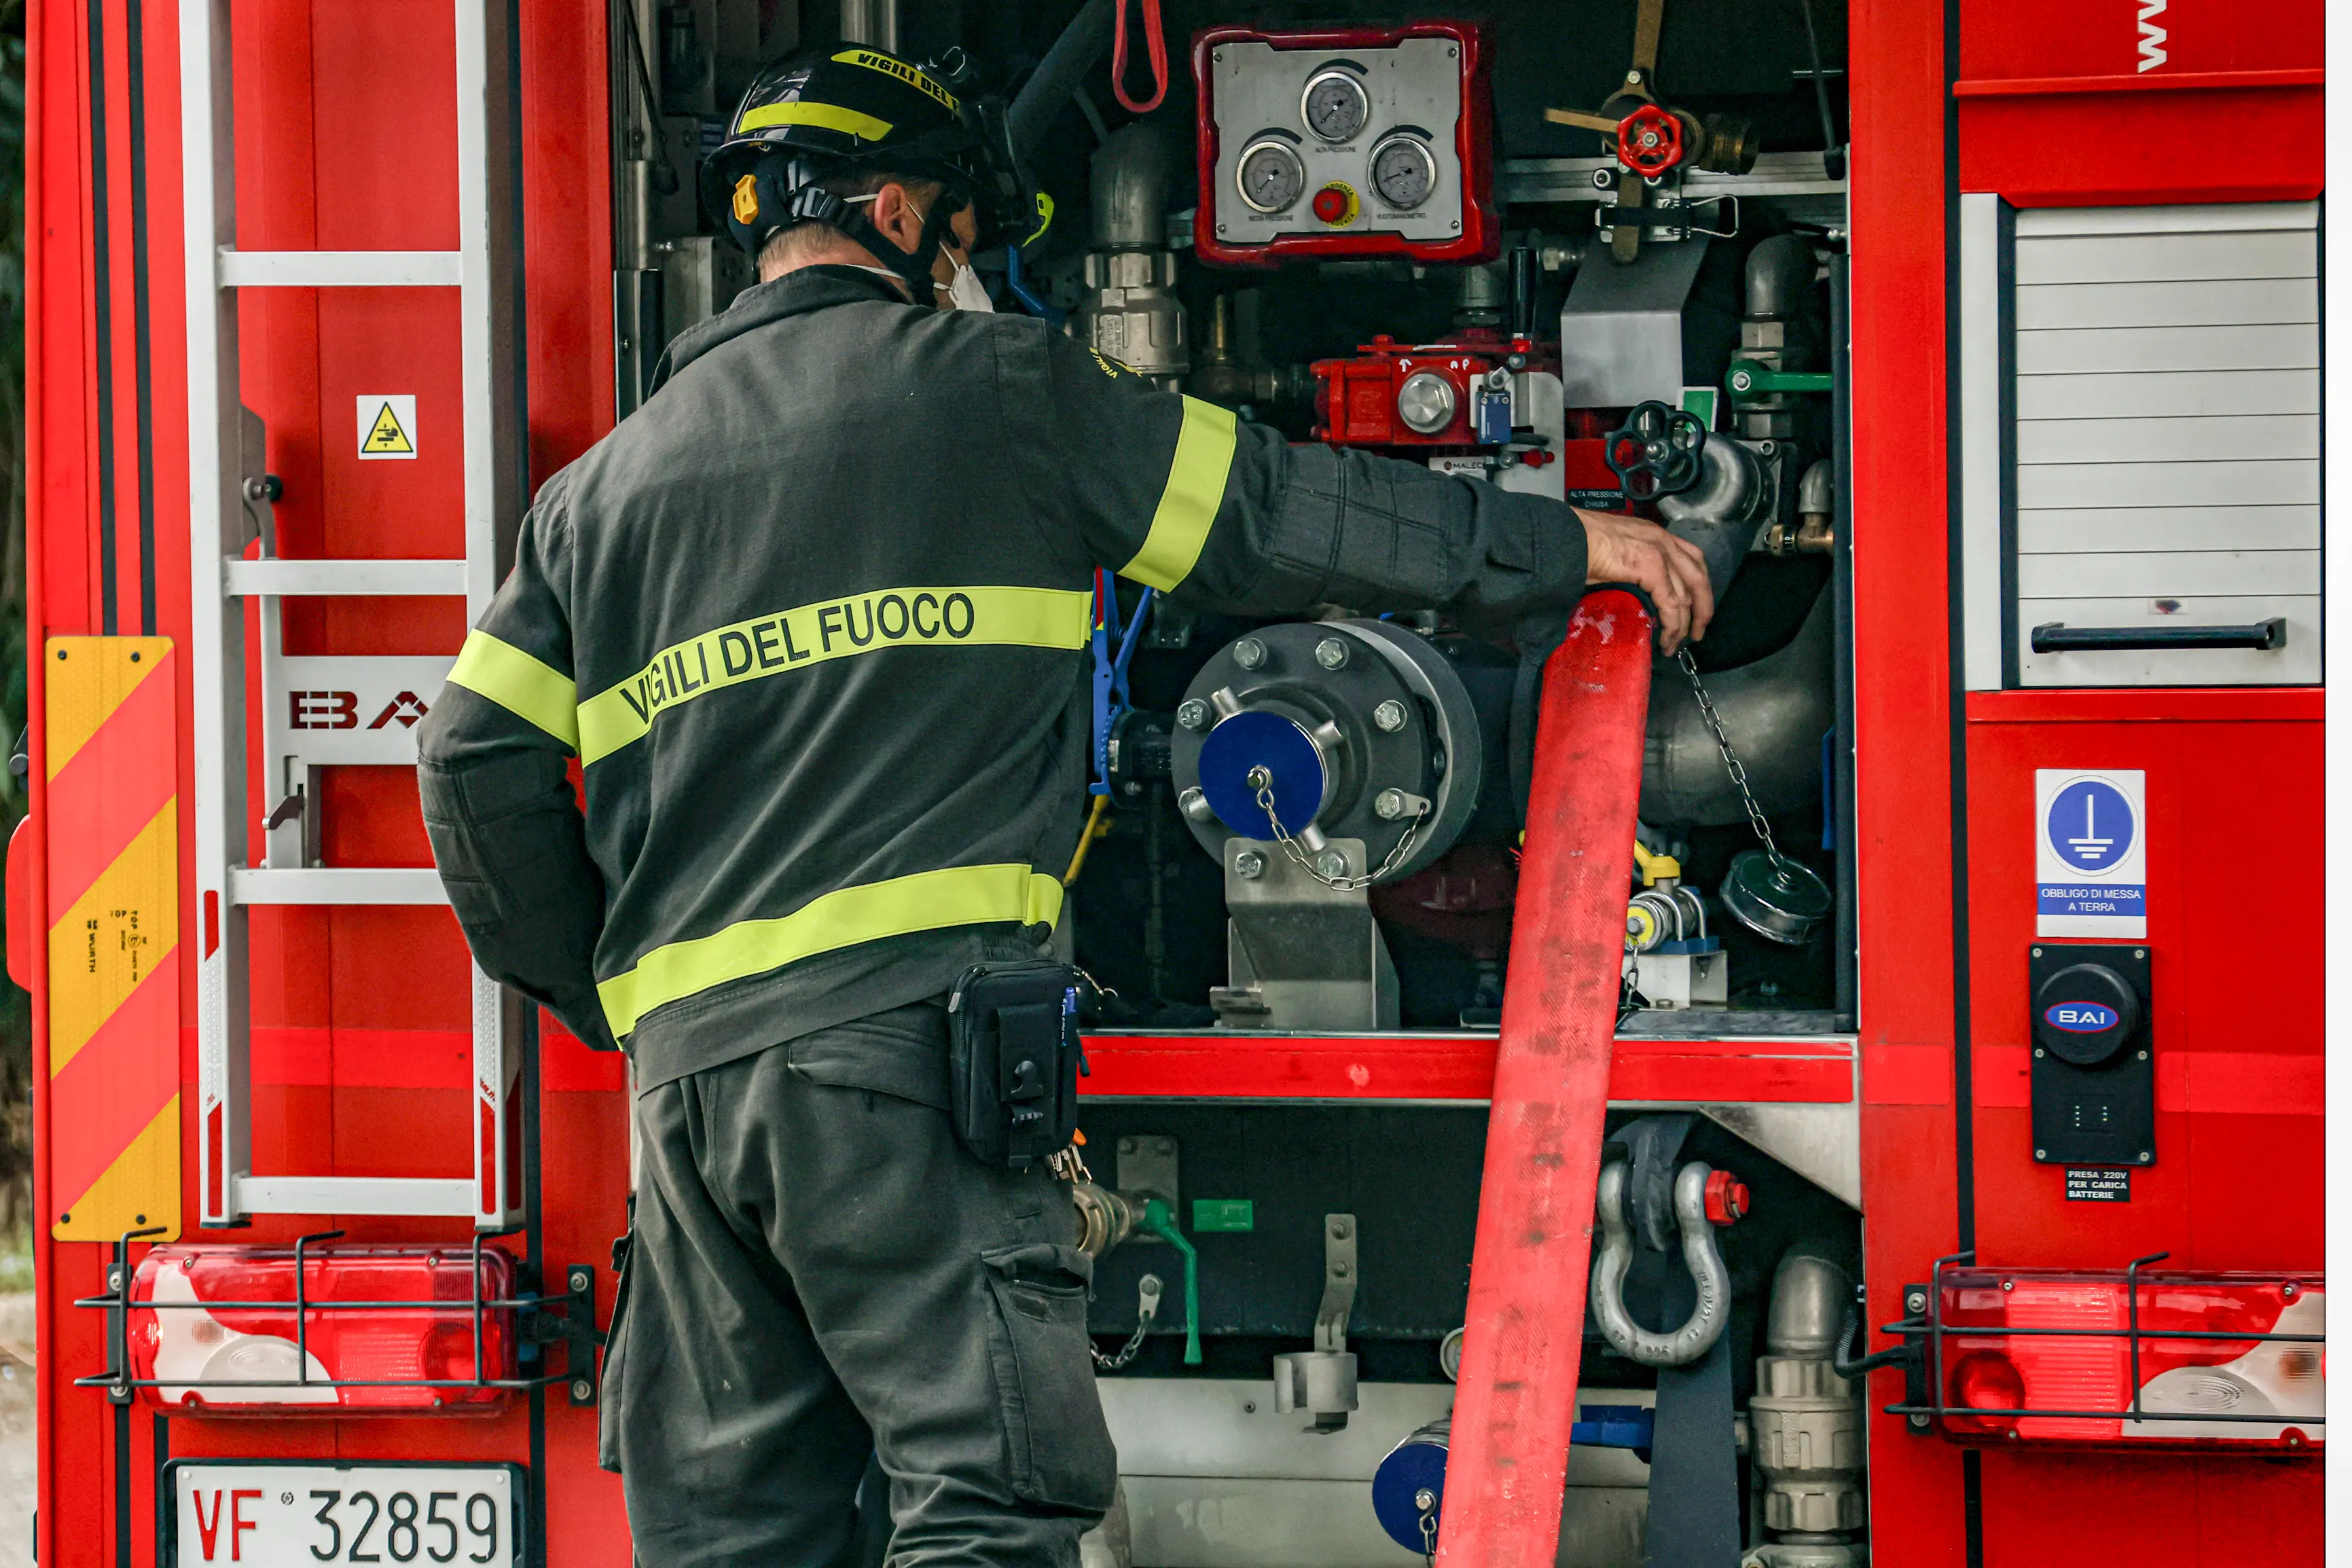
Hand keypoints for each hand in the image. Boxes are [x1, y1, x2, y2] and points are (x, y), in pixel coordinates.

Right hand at [1576, 508, 1714, 653]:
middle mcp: (1663, 540)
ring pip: (1686, 596)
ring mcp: (1660, 553)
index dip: (1698, 587)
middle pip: (1698, 577)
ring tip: (1674, 645)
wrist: (1565, 537)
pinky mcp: (1652, 568)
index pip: (1691, 559)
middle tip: (1697, 633)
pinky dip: (1672, 626)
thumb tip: (1633, 592)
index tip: (1694, 609)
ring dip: (1683, 625)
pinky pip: (1671, 604)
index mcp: (1654, 534)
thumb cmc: (1577, 543)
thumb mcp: (1614, 553)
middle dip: (1702, 609)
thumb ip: (1631, 568)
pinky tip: (1666, 639)